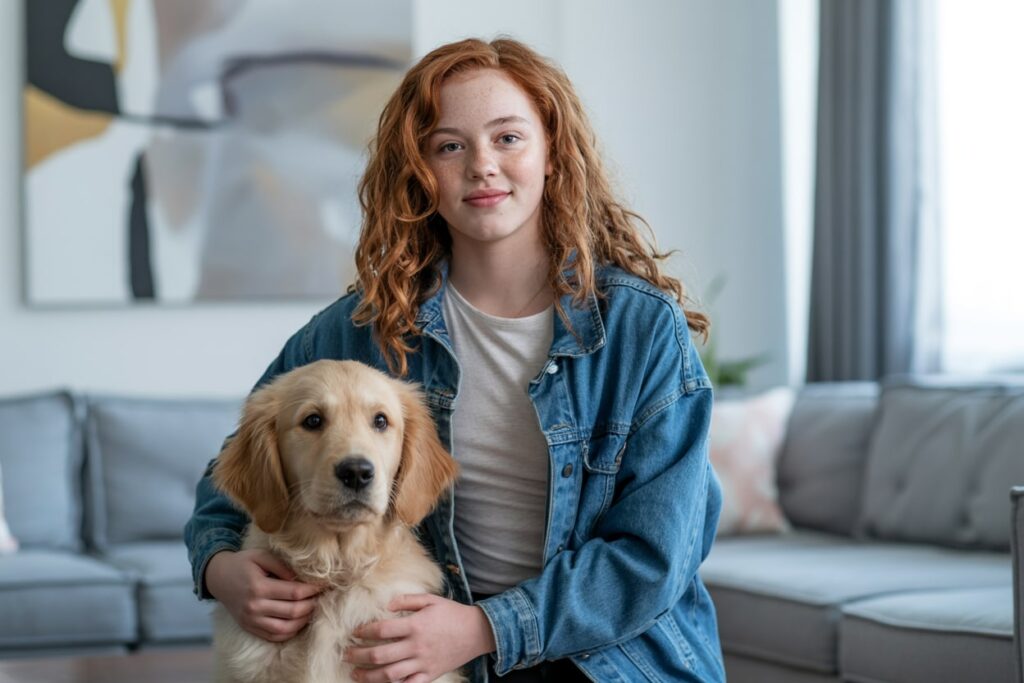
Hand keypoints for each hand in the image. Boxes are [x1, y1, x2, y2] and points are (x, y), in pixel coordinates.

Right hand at [205, 549, 320, 641]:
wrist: (218, 578)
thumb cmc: (243, 564)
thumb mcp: (261, 556)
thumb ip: (282, 566)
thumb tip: (300, 579)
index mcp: (258, 587)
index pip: (294, 592)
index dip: (312, 590)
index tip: (322, 585)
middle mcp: (254, 607)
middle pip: (293, 611)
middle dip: (312, 604)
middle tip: (320, 597)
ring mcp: (251, 620)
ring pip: (285, 628)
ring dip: (304, 620)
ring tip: (312, 609)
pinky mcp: (250, 628)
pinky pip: (274, 636)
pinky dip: (290, 632)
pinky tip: (299, 621)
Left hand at [345, 594, 495, 682]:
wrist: (477, 632)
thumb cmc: (452, 613)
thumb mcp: (431, 600)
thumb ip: (407, 600)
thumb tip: (386, 605)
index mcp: (415, 625)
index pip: (382, 630)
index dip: (365, 631)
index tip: (355, 632)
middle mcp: (417, 646)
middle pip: (381, 654)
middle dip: (359, 655)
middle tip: (346, 655)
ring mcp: (423, 663)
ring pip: (390, 674)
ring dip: (369, 676)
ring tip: (355, 674)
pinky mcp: (430, 674)